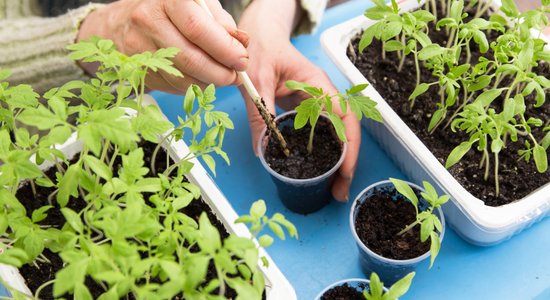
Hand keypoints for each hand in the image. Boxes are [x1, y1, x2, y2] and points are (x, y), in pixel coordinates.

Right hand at [77, 0, 248, 93]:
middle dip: (221, 73)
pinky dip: (193, 87)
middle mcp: (148, 21)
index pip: (199, 29)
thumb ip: (222, 23)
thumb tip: (242, 43)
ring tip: (221, 76)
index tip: (242, 60)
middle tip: (236, 76)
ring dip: (209, 83)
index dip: (225, 49)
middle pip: (191, 58)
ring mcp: (139, 47)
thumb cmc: (168, 10)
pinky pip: (173, 86)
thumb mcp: (198, 5)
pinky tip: (199, 77)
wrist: (121, 22)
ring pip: (183, 77)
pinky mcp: (137, 70)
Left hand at [238, 0, 359, 201]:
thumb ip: (259, 113)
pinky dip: (320, 155)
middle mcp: (322, 96)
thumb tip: (262, 150)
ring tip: (332, 189)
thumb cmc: (261, 49)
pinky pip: (316, 135)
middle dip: (346, 163)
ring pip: (333, 136)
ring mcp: (315, 105)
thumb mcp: (256, 80)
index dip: (349, 146)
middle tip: (339, 193)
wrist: (257, 36)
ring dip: (335, 163)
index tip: (345, 171)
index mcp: (318, 85)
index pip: (344, 118)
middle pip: (344, 132)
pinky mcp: (304, 111)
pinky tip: (316, 172)